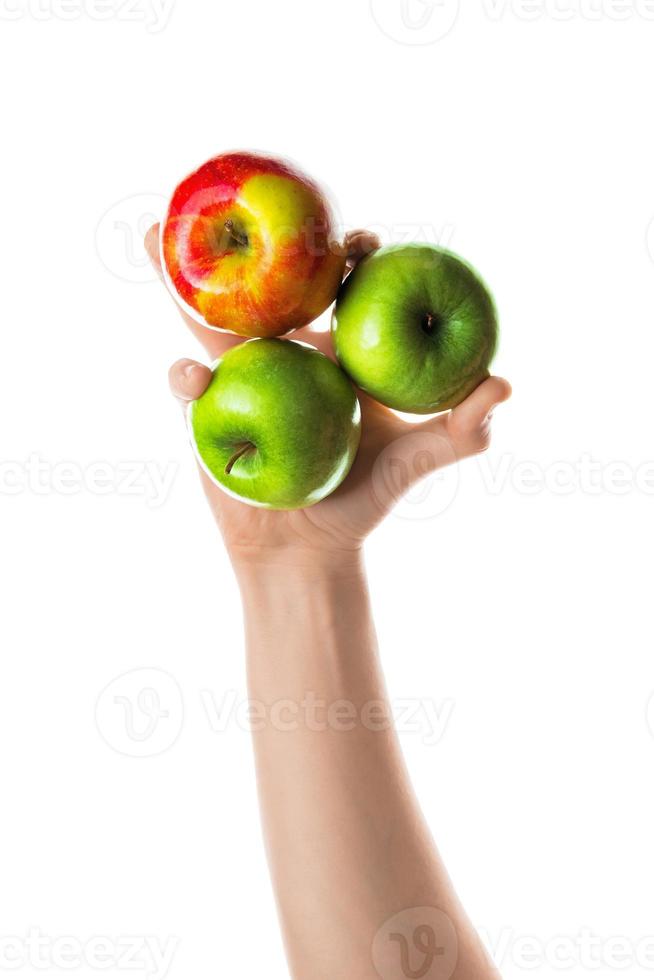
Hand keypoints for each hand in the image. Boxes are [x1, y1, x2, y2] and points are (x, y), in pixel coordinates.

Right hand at [145, 226, 510, 568]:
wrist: (306, 549)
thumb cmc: (364, 501)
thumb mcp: (415, 464)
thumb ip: (461, 431)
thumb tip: (503, 384)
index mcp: (337, 353)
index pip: (344, 292)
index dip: (352, 259)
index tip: (363, 241)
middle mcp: (288, 353)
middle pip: (271, 287)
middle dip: (261, 245)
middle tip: (259, 208)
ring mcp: (243, 375)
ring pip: (210, 319)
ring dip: (180, 279)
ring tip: (156, 231)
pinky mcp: (206, 410)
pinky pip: (188, 385)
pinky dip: (184, 378)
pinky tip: (188, 378)